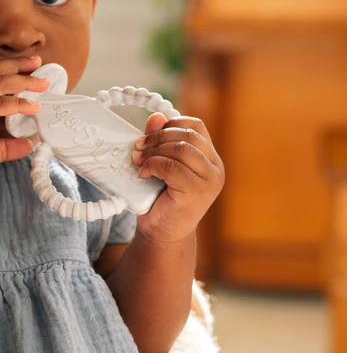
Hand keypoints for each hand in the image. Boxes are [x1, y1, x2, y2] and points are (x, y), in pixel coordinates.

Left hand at [131, 112, 223, 243]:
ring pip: (181, 149)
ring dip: (154, 151)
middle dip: (157, 137)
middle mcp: (215, 168)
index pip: (196, 126)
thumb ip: (160, 142)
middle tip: (137, 147)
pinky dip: (154, 165)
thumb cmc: (161, 200)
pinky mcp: (197, 193)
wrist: (162, 234)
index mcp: (210, 158)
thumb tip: (155, 117)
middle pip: (188, 136)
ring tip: (138, 161)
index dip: (171, 124)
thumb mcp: (160, 164)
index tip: (150, 134)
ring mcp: (209, 181)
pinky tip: (144, 173)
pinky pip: (173, 167)